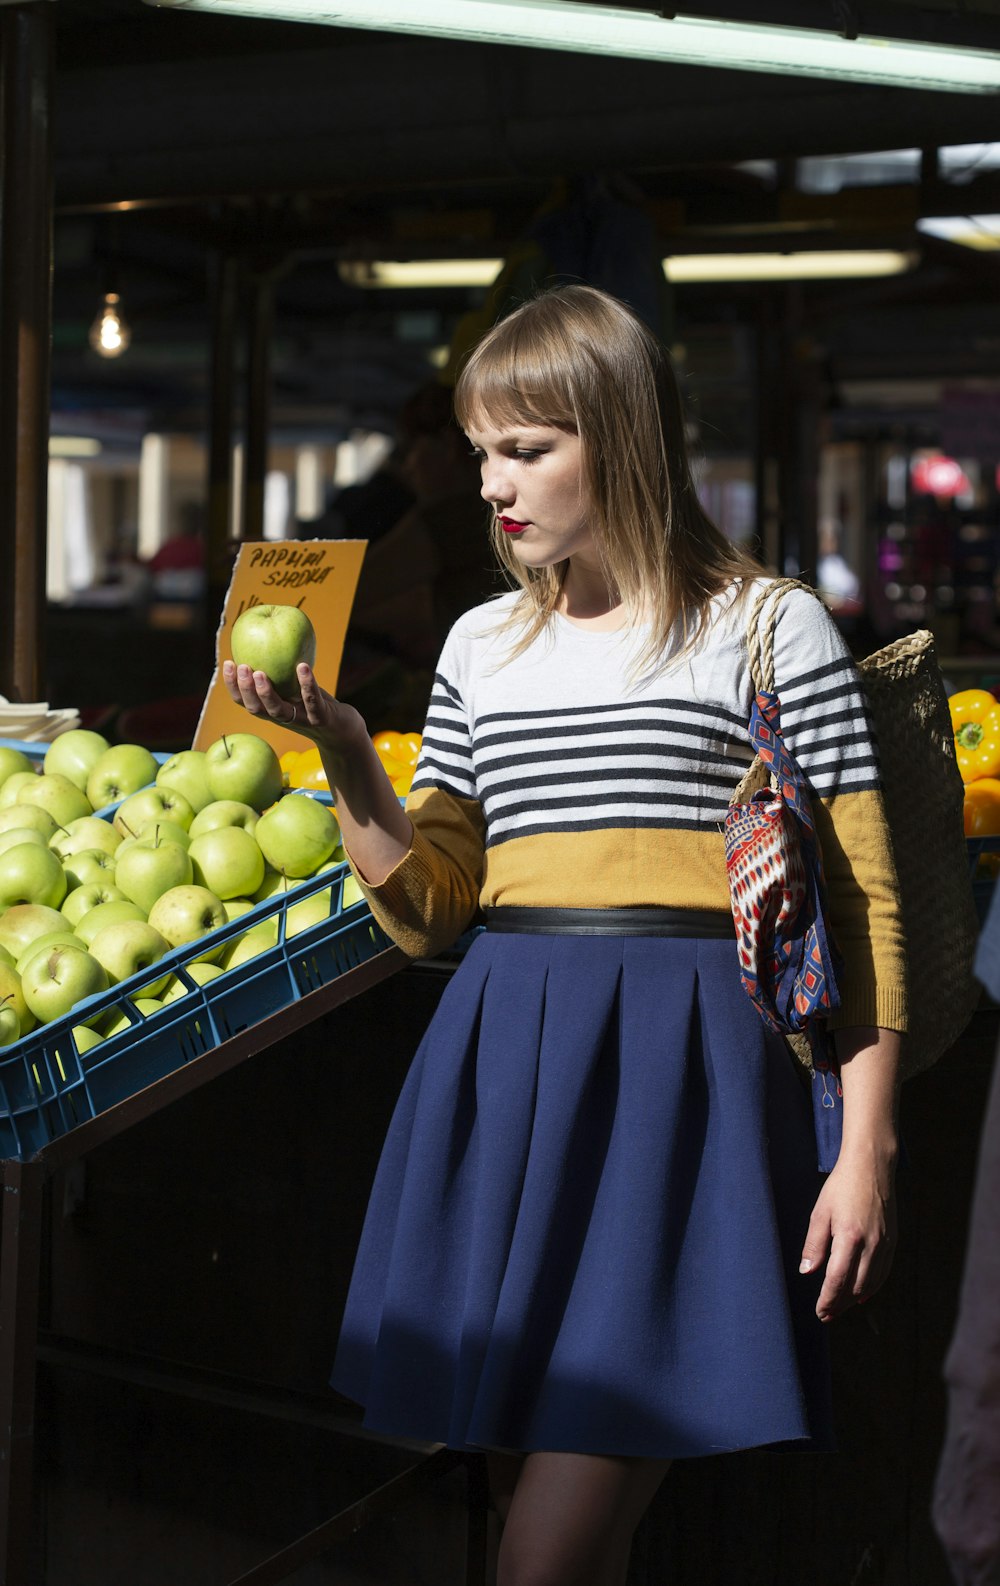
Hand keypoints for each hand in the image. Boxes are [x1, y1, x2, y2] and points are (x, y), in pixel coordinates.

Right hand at [222, 660, 365, 760]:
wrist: (343, 731)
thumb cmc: (316, 705)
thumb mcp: (296, 689)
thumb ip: (282, 673)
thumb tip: (267, 639)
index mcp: (272, 710)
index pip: (245, 701)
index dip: (233, 685)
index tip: (227, 663)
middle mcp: (282, 718)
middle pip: (257, 708)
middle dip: (245, 688)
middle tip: (240, 666)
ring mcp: (301, 720)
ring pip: (278, 711)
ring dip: (267, 693)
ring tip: (260, 672)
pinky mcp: (321, 719)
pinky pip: (312, 702)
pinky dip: (306, 685)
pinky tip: (302, 667)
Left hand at [799, 1149, 897, 1321]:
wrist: (872, 1166)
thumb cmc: (842, 1186)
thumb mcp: (820, 1212)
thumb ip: (814, 1244)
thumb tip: (807, 1272)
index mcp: (850, 1237)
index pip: (837, 1279)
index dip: (828, 1300)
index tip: (820, 1312)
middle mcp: (871, 1244)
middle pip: (856, 1287)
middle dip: (840, 1304)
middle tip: (826, 1314)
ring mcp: (885, 1244)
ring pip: (871, 1284)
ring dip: (855, 1299)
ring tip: (840, 1307)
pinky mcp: (893, 1242)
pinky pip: (883, 1273)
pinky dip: (872, 1287)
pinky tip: (861, 1294)